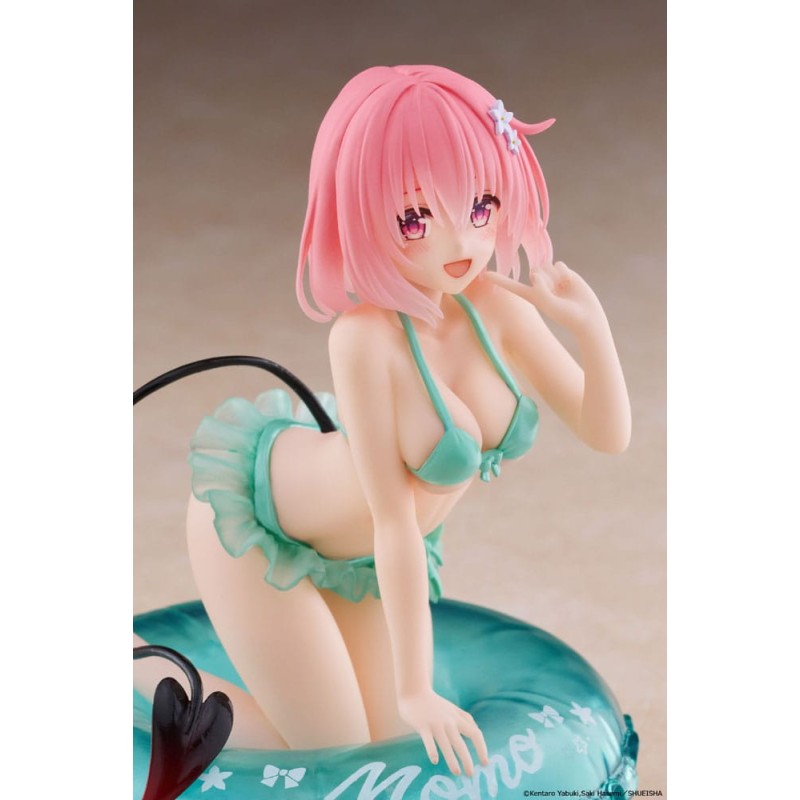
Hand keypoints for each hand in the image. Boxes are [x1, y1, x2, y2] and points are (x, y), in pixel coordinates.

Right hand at [398, 690, 488, 775]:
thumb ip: (464, 717)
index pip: (475, 733)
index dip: (482, 748)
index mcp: (457, 718)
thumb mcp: (452, 707)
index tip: (485, 762)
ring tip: (457, 772)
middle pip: (461, 743)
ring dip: (452, 760)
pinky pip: (429, 741)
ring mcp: (435, 724)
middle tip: (471, 774)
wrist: (414, 691)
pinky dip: (432, 750)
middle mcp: (448, 722)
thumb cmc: (433, 703)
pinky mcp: (423, 726)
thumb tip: (476, 729)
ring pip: (446, 745)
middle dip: (467, 760)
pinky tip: (435, 761)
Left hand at [485, 261, 603, 333]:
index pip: (511, 286)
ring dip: (555, 277)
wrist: (586, 316)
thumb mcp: (548, 304)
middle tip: (555, 291)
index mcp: (531, 295)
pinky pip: (559, 264)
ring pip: (546, 266)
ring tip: (563, 289)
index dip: (499, 280)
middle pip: (534, 270)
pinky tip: (570, 283)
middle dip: (544, 278)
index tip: (484, 275)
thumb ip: (539, 288)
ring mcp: (552, 278)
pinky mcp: (564, 272)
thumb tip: (536, 271)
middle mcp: (540, 285)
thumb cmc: (566, 315)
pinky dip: (564, 273)